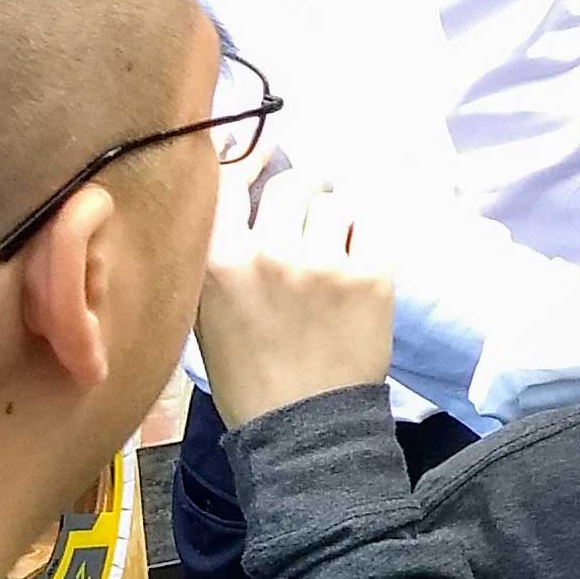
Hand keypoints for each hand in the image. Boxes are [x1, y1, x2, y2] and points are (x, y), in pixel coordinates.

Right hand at [196, 167, 395, 427]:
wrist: (301, 428)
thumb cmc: (248, 374)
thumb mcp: (206, 311)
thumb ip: (221, 252)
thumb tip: (242, 185)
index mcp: (219, 261)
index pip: (232, 178)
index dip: (252, 157)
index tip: (263, 150)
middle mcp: (269, 252)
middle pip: (295, 182)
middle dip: (303, 198)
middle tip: (307, 227)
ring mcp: (323, 262)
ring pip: (337, 202)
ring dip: (336, 222)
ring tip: (332, 258)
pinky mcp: (371, 275)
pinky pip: (373, 228)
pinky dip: (366, 243)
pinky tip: (357, 272)